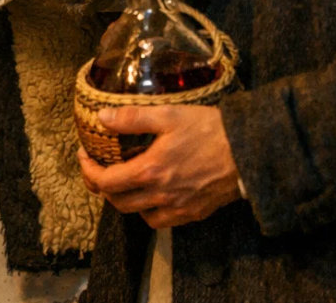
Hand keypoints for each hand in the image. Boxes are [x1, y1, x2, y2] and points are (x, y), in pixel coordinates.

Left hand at [77, 104, 241, 228]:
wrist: (250, 153)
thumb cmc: (210, 130)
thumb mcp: (168, 115)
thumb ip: (132, 118)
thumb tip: (102, 118)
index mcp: (150, 171)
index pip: (105, 182)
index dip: (88, 172)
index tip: (85, 157)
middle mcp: (160, 195)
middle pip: (118, 202)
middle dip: (102, 188)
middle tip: (99, 170)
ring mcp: (178, 207)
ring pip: (139, 215)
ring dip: (125, 201)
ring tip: (125, 182)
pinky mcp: (194, 213)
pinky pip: (162, 220)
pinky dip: (149, 211)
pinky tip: (153, 194)